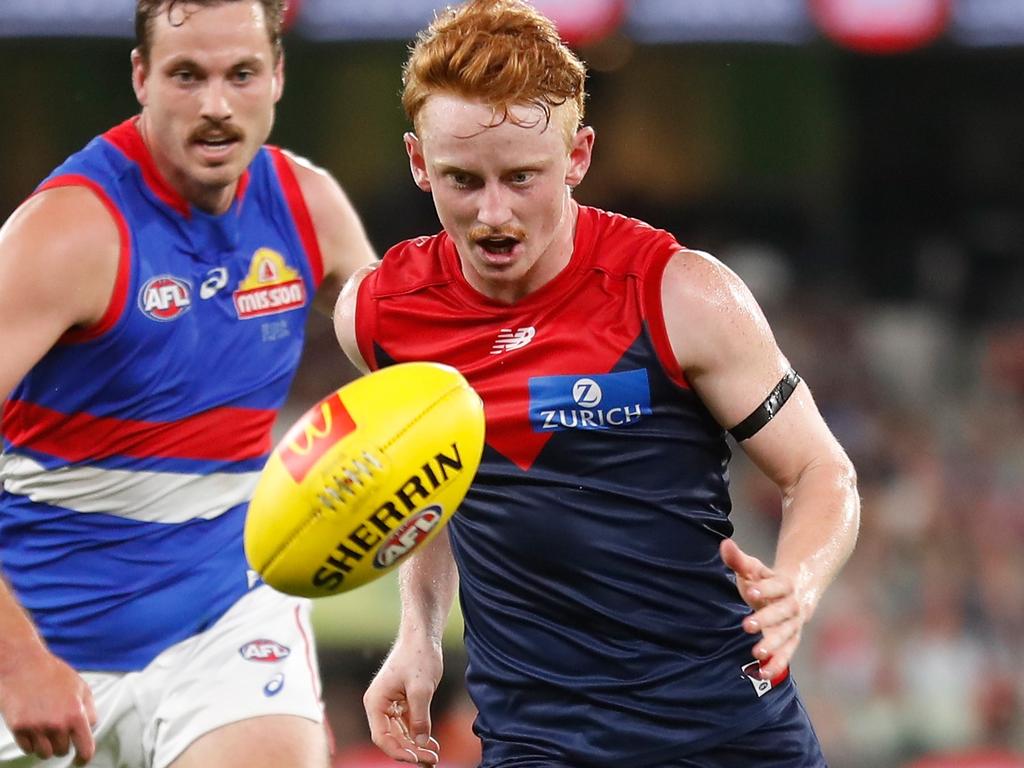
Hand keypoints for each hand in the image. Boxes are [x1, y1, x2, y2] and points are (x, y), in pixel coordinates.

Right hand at [0, 645, 96, 764]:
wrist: (23, 665)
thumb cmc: (53, 673)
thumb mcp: (80, 687)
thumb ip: (89, 709)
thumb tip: (91, 727)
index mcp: (75, 714)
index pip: (85, 748)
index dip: (84, 758)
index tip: (80, 760)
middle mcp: (57, 724)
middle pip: (63, 751)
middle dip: (63, 742)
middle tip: (59, 728)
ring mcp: (36, 728)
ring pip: (45, 753)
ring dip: (46, 745)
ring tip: (45, 728)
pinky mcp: (18, 728)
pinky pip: (27, 749)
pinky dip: (31, 743)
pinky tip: (33, 727)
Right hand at [363, 639, 442, 764]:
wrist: (422, 637)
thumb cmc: (418, 656)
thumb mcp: (421, 688)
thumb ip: (420, 717)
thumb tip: (421, 743)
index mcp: (375, 702)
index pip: (381, 737)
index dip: (399, 752)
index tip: (418, 758)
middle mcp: (378, 706)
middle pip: (391, 739)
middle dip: (410, 751)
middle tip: (432, 761)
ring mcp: (389, 705)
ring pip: (399, 734)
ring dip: (415, 746)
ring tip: (433, 757)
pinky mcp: (401, 703)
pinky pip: (406, 725)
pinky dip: (418, 735)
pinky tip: (431, 744)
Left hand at [720, 538, 803, 681]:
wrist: (792, 593)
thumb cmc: (763, 581)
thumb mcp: (752, 568)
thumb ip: (738, 559)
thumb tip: (724, 544)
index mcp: (784, 584)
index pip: (777, 585)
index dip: (765, 588)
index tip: (749, 591)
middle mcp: (793, 606)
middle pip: (783, 612)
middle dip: (766, 619)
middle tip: (746, 626)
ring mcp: (793, 625)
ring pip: (787, 635)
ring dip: (774, 645)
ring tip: (757, 653)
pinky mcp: (790, 642)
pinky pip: (787, 655)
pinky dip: (777, 665)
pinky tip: (763, 674)